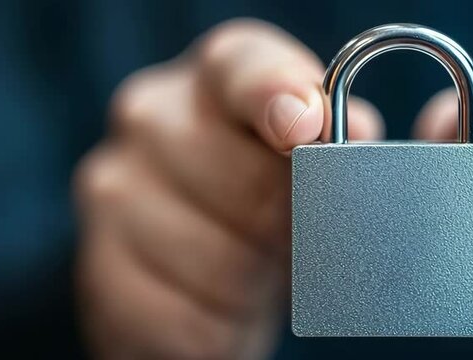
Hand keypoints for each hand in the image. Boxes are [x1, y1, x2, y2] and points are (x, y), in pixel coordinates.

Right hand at [74, 19, 382, 357]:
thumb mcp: (317, 170)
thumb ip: (346, 144)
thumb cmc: (275, 212)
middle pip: (230, 168)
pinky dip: (214, 324)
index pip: (239, 63)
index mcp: (216, 80)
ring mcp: (114, 191)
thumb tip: (372, 137)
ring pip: (204, 249)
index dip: (274, 89)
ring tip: (255, 275)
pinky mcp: (100, 268)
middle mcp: (153, 118)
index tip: (307, 125)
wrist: (204, 279)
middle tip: (294, 237)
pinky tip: (222, 311)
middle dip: (280, 217)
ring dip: (249, 279)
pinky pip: (172, 311)